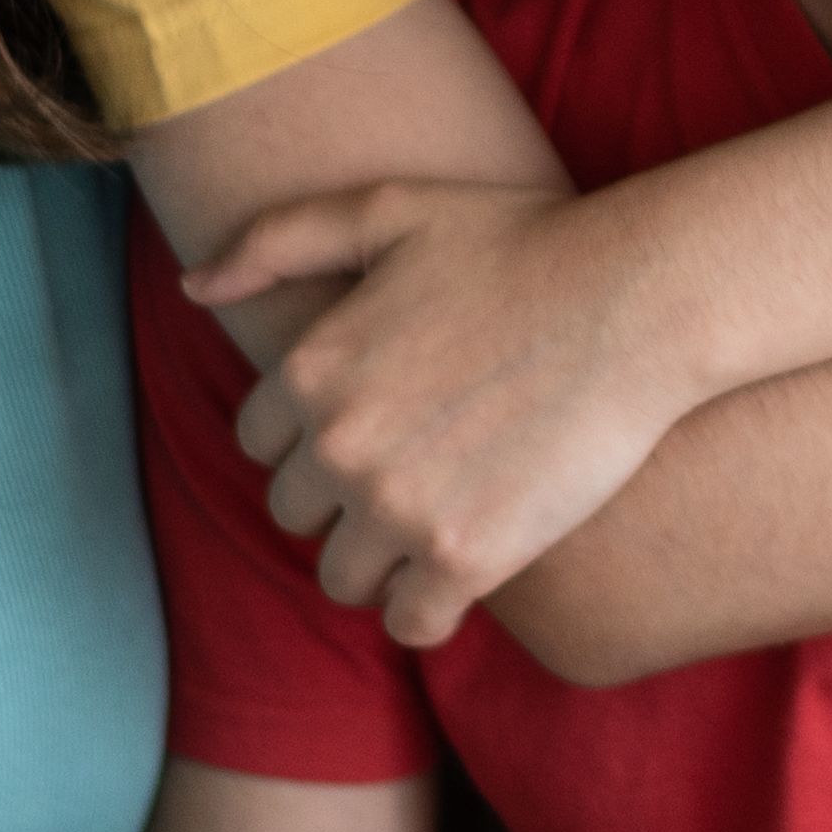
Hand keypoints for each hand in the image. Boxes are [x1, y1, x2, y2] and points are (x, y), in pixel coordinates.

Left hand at [186, 178, 697, 644]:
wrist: (640, 298)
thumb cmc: (524, 242)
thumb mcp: (390, 208)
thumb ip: (278, 240)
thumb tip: (192, 288)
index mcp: (312, 368)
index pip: (260, 444)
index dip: (313, 436)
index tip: (373, 425)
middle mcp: (339, 446)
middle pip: (296, 516)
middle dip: (342, 500)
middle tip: (413, 471)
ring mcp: (398, 509)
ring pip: (344, 578)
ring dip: (381, 560)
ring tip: (437, 521)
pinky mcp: (465, 558)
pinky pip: (410, 623)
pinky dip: (430, 607)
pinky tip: (466, 567)